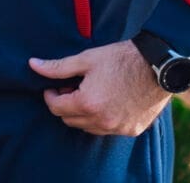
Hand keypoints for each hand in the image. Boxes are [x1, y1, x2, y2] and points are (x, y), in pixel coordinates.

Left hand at [29, 40, 170, 135]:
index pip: (56, 108)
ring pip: (88, 128)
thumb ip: (57, 67)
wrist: (157, 65)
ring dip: (83, 114)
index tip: (54, 86)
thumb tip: (32, 65)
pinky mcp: (132, 130)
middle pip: (70, 120)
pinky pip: (108, 130)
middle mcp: (102, 121)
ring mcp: (118, 128)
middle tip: (72, 87)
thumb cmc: (119, 58)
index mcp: (88, 104)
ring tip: (89, 92)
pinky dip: (101, 119)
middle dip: (65, 105)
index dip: (51, 96)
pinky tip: (106, 100)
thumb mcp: (85, 60)